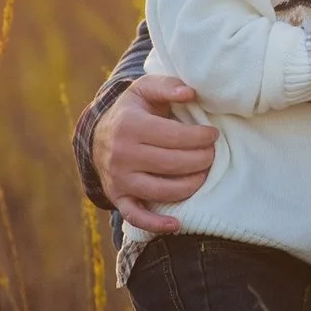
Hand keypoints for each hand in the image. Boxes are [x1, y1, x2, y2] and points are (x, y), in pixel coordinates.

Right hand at [95, 75, 219, 235]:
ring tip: (204, 174)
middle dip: (201, 160)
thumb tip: (190, 93)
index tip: (213, 134)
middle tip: (212, 154)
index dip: (200, 137)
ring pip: (161, 190)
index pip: (174, 136)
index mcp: (129, 125)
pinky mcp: (118, 197)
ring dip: (190, 185)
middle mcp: (121, 154)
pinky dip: (156, 224)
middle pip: (172, 164)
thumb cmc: (133, 111)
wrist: (98, 135)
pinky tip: (177, 224)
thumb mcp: (145, 90)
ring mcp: (118, 179)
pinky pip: (136, 216)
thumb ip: (168, 86)